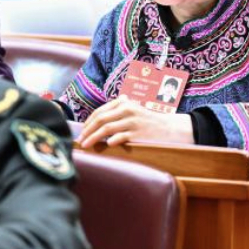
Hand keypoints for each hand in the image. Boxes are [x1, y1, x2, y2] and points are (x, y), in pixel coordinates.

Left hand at [78, 97, 194, 147]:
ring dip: (93, 138)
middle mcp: (127, 109)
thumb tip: (92, 124)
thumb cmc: (146, 122)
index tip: (82, 132)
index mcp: (123, 102)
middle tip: (80, 141)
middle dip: (87, 131)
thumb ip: (115, 113)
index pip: (99, 112)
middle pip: (100, 120)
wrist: (169, 128)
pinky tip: (105, 145)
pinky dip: (110, 141)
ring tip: (86, 145)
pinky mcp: (138, 132)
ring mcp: (132, 121)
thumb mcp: (131, 111)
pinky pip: (120, 137)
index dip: (88, 123)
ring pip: (106, 129)